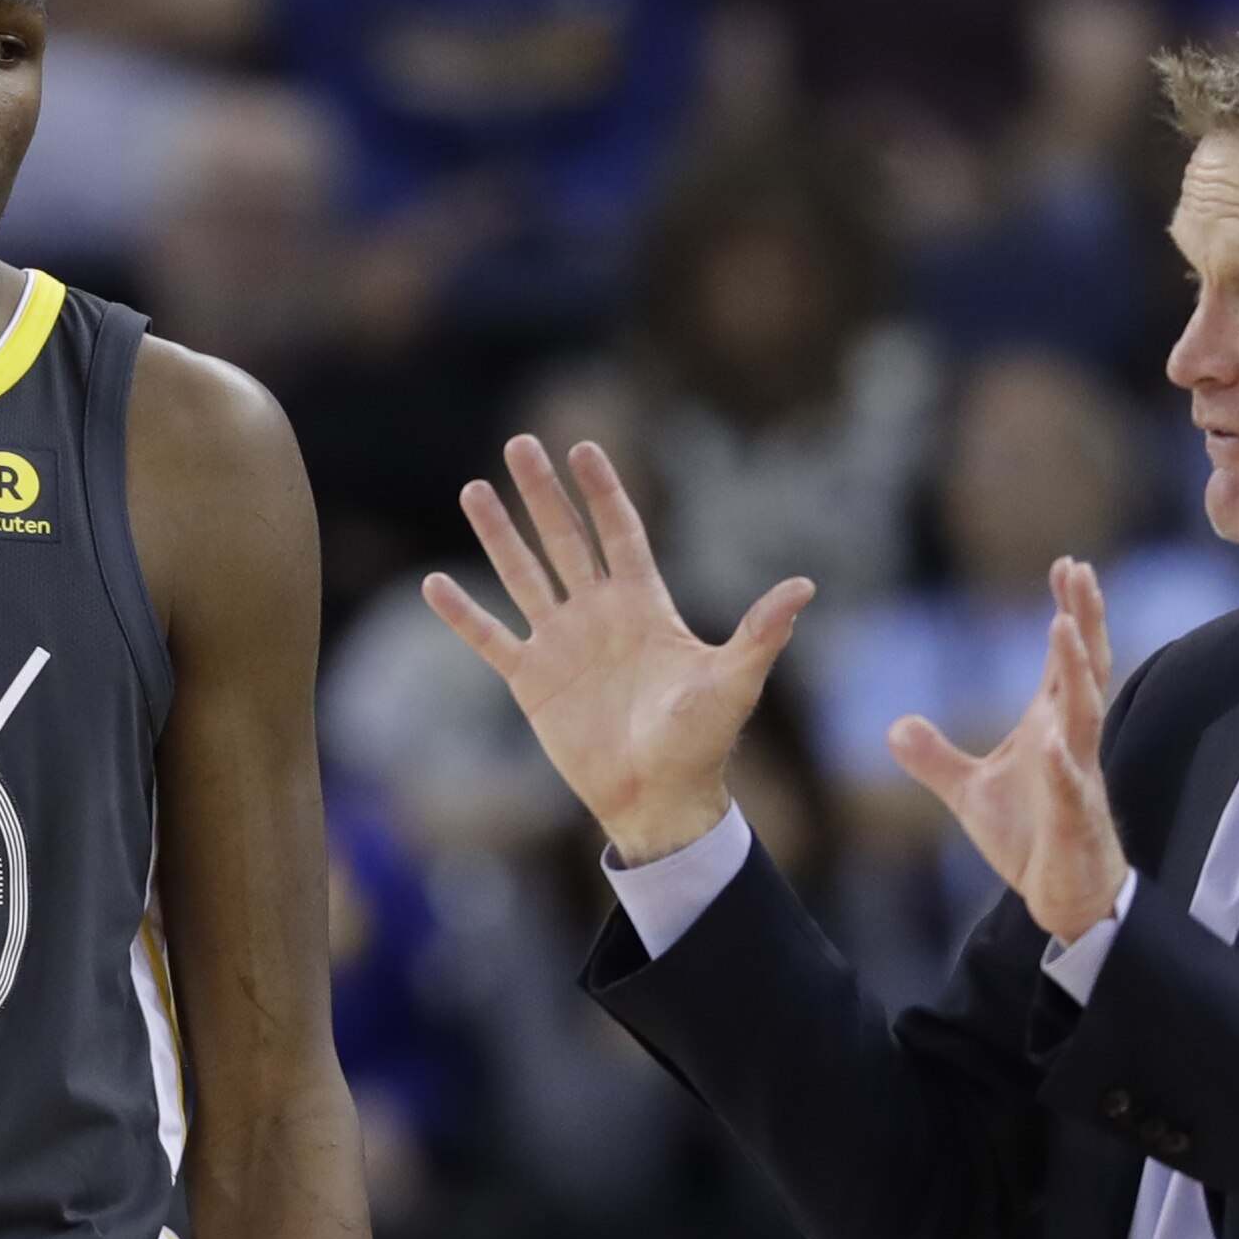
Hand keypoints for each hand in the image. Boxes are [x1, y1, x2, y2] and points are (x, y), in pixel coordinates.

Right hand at [426, 435, 808, 866]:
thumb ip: (760, 632)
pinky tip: (434, 582)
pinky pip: (490, 639)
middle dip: (542, 492)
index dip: (603, 491)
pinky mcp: (532, 681)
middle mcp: (598, 614)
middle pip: (564, 538)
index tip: (584, 449)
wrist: (659, 797)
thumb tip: (805, 586)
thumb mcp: (734, 681)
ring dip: (498, 534)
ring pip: (522, 575)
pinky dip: (462, 615)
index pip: (619, 532)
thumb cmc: (702, 741)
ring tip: (473, 490)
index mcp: (644, 604)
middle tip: (520, 442)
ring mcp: (561, 644)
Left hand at [886, 559, 1129, 945]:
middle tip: (1082, 571)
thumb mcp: (969, 791)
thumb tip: (894, 726)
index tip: (1066, 564)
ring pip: (1084, 716)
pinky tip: (1055, 745)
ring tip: (1064, 629)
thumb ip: (935, 757)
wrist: (1063, 894)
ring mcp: (1079, 778)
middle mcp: (1072, 741)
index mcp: (1050, 725)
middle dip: (1083, 620)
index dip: (1068, 611)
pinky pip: (1071, 789)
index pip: (1063, 658)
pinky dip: (1064, 766)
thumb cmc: (1029, 835)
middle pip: (1085, 669)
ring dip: (1075, 672)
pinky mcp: (1075, 819)